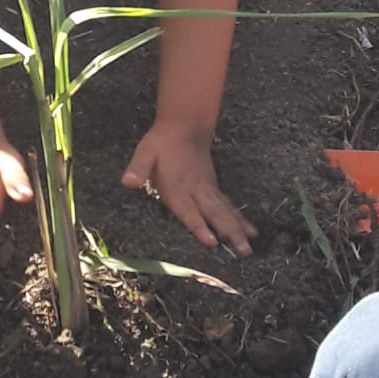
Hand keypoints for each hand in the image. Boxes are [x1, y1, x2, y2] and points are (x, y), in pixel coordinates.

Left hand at [122, 122, 253, 255]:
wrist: (185, 126)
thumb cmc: (162, 143)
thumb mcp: (145, 153)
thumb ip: (138, 169)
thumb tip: (128, 182)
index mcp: (178, 186)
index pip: (188, 209)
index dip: (198, 225)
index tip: (210, 242)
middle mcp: (196, 190)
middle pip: (215, 214)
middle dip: (228, 233)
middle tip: (242, 251)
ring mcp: (208, 189)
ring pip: (225, 212)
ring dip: (238, 230)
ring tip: (249, 248)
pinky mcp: (214, 188)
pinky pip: (229, 206)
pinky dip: (240, 219)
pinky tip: (251, 231)